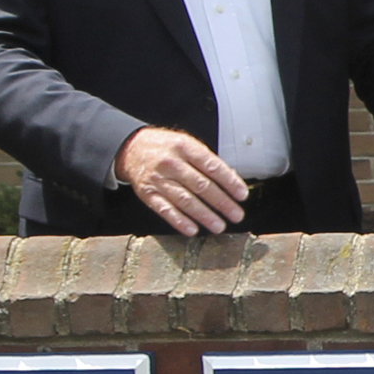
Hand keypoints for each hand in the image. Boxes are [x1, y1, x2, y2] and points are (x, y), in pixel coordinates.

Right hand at [115, 126, 248, 235]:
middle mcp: (171, 163)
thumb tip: (233, 180)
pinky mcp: (147, 193)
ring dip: (204, 215)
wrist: (132, 148)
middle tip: (236, 215)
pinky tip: (192, 229)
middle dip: (221, 202)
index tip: (242, 195)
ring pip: (184, 200)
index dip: (229, 182)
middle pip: (201, 185)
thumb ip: (208, 161)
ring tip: (219, 226)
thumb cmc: (167, 148)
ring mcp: (158, 179)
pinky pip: (164, 209)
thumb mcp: (188, 145)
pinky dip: (179, 220)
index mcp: (185, 147)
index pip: (212, 166)